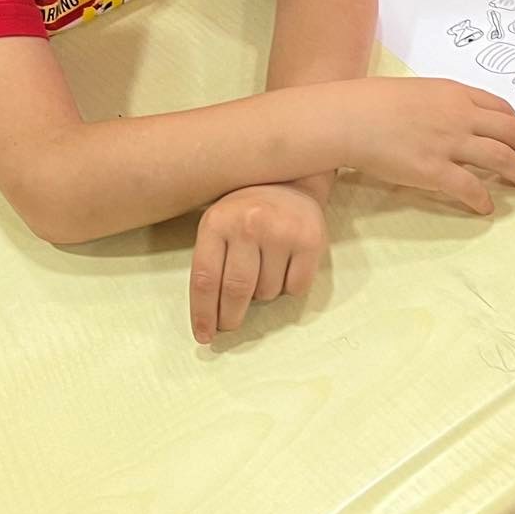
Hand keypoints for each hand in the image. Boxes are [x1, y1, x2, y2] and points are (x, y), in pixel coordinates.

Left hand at [189, 183, 327, 343]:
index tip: (204, 336)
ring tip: (264, 268)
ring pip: (267, 292)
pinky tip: (285, 266)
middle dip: (230, 317)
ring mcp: (282, 232)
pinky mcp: (311, 240)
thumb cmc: (247, 209)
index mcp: (217, 222)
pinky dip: (289, 287)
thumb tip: (210, 317)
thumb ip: (212, 262)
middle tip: (229, 325)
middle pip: (236, 291)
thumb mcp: (219, 223)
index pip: (205, 279)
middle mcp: (248, 225)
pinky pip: (296, 287)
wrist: (290, 177)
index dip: (203, 313)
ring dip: (263, 293)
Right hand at [337, 77, 514, 213]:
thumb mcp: (415, 91)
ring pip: (499, 158)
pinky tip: (486, 207)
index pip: (499, 107)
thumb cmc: (371, 102)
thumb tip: (451, 119)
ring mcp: (449, 143)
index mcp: (454, 94)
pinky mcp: (434, 171)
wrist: (349, 118)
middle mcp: (459, 116)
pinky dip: (482, 198)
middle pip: (510, 130)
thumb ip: (439, 104)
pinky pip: (468, 187)